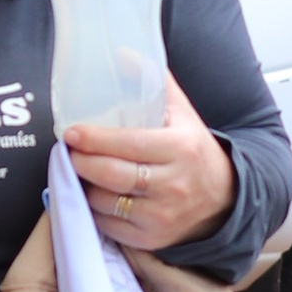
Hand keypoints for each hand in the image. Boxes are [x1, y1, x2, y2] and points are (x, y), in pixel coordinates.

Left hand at [68, 73, 236, 252]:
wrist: (223, 198)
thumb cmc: (193, 149)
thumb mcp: (182, 112)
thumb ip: (153, 80)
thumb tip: (121, 53)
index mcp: (180, 148)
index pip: (130, 144)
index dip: (95, 139)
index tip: (71, 133)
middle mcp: (173, 184)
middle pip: (113, 175)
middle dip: (82, 163)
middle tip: (69, 152)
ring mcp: (162, 215)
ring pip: (107, 201)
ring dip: (84, 186)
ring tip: (79, 171)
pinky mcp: (152, 238)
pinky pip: (110, 225)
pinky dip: (94, 210)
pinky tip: (93, 194)